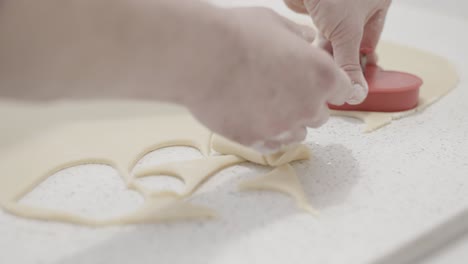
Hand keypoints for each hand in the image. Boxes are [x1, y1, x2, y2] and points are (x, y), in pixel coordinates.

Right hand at [186, 7, 355, 151]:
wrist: (200, 56)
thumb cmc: (237, 35)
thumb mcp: (275, 23)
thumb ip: (297, 36)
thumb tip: (305, 39)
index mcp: (321, 75)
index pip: (343, 91)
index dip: (329, 86)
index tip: (316, 84)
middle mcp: (308, 105)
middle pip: (320, 115)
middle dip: (307, 104)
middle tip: (282, 89)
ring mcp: (282, 127)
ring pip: (298, 134)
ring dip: (288, 122)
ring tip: (264, 104)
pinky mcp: (256, 140)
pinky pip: (272, 145)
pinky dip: (267, 134)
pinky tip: (252, 117)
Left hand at [284, 0, 391, 103]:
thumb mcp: (347, 32)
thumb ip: (350, 63)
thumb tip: (358, 93)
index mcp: (376, 4)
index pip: (370, 42)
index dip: (360, 64)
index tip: (352, 84)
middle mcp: (356, 5)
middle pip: (348, 42)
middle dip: (339, 60)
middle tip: (333, 80)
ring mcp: (334, 6)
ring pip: (330, 38)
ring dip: (324, 54)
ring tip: (318, 69)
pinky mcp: (313, 6)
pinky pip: (314, 30)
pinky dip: (310, 43)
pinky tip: (306, 55)